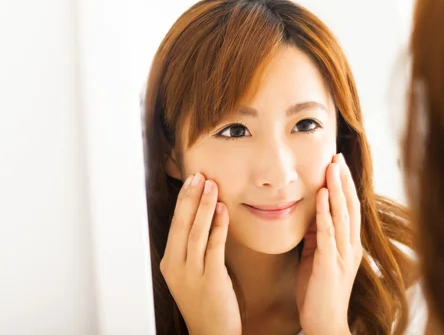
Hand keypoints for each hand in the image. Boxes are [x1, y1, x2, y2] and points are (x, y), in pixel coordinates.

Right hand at [160, 173, 240, 334]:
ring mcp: (192, 273)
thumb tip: (203, 218)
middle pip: (182, 224)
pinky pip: (214, 247)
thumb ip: (193, 249)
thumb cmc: (204, 302)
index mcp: (170, 263)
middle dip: (191, 198)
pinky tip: (223, 210)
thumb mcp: (191, 273)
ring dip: (204, 206)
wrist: (211, 333)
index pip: (175, 225)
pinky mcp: (211, 279)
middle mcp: (176, 267)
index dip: (184, 201)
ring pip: (196, 232)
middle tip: (199, 176)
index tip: (191, 181)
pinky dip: (218, 226)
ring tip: (211, 185)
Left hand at [297, 154, 362, 334]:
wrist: (324, 323)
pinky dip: (325, 212)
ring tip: (332, 167)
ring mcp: (342, 255)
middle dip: (343, 180)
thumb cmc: (319, 291)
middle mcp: (350, 246)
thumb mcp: (318, 256)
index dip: (345, 185)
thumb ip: (319, 235)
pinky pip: (328, 233)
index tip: (338, 164)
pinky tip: (322, 195)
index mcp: (349, 244)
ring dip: (337, 189)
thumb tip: (314, 212)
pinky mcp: (330, 264)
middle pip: (350, 205)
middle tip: (337, 156)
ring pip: (342, 215)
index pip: (350, 207)